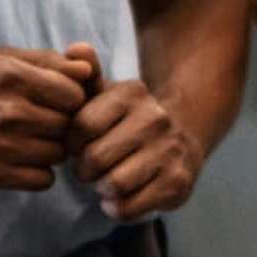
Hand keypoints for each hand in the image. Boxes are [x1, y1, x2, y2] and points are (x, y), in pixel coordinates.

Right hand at [0, 45, 98, 191]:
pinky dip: (38, 171)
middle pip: (68, 124)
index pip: (74, 94)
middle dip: (61, 121)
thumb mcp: (2, 58)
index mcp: (8, 75)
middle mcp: (4, 111)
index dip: (71, 95)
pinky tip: (20, 157)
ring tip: (26, 135)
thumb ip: (49, 61)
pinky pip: (44, 180)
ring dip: (50, 147)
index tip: (56, 96)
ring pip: (58, 154)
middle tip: (38, 117)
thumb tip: (89, 70)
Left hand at [69, 75, 204, 220]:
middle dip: (85, 170)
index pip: (81, 126)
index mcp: (132, 93)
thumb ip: (86, 75)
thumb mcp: (108, 95)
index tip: (79, 146)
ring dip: (102, 189)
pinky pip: (129, 207)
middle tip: (92, 168)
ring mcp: (170, 151)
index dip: (72, 143)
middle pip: (95, 158)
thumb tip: (75, 48)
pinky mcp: (178, 183)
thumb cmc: (130, 120)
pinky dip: (117, 208)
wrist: (184, 137)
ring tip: (107, 181)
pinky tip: (121, 197)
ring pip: (113, 184)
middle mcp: (155, 118)